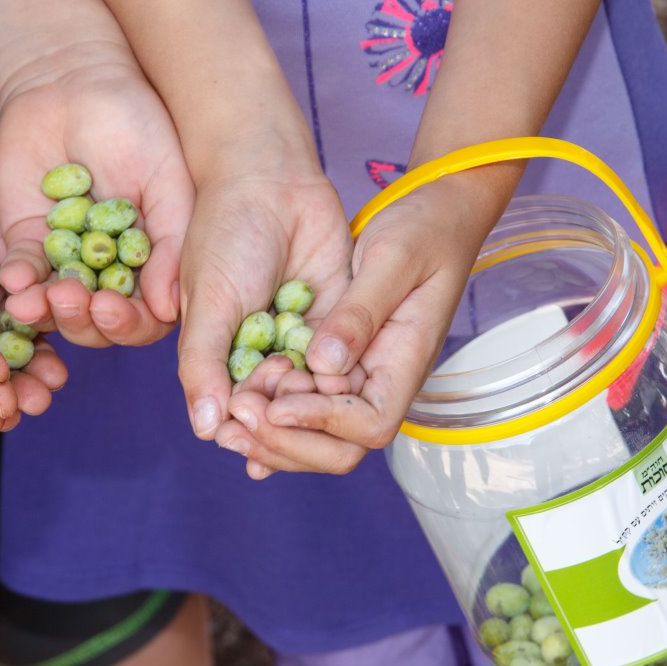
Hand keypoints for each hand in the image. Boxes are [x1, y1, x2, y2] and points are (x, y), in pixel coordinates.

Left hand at [0, 46, 193, 347]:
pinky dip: (18, 280)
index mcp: (152, 268)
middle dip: (84, 322)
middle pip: (97, 324)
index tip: (112, 309)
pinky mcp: (25, 242)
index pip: (145, 317)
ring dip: (46, 312)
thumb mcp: (168, 184)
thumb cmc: (138, 129)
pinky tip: (14, 280)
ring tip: (35, 305)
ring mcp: (66, 263)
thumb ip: (171, 245)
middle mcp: (110, 275)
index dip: (130, 323)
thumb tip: (168, 310)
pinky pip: (21, 271)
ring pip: (56, 307)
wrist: (79, 86)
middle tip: (74, 302)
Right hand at [176, 150, 356, 451]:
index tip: (245, 412)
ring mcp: (301, 344)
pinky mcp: (338, 324)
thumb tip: (205, 428)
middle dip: (281, 414)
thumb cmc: (225, 237)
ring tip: (300, 370)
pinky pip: (344, 365)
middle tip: (276, 380)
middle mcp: (262, 359)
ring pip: (313, 397)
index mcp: (222, 360)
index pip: (236, 416)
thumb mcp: (207, 304)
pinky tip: (334, 369)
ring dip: (310, 397)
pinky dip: (340, 375)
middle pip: (279, 415)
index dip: (244, 425)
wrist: (271, 182)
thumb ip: (202, 365)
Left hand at [219, 180, 490, 476]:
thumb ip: (360, 312)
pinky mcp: (336, 364)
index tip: (277, 403)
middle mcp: (381, 381)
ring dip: (272, 437)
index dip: (321, 422)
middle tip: (239, 415)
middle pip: (339, 448)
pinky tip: (232, 413)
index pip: (369, 424)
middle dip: (287, 442)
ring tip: (228, 417)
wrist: (438, 217)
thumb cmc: (424, 230)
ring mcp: (358, 377)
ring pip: (316, 436)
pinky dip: (271, 419)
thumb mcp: (393, 259)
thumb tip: (324, 366)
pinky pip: (304, 405)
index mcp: (403, 362)